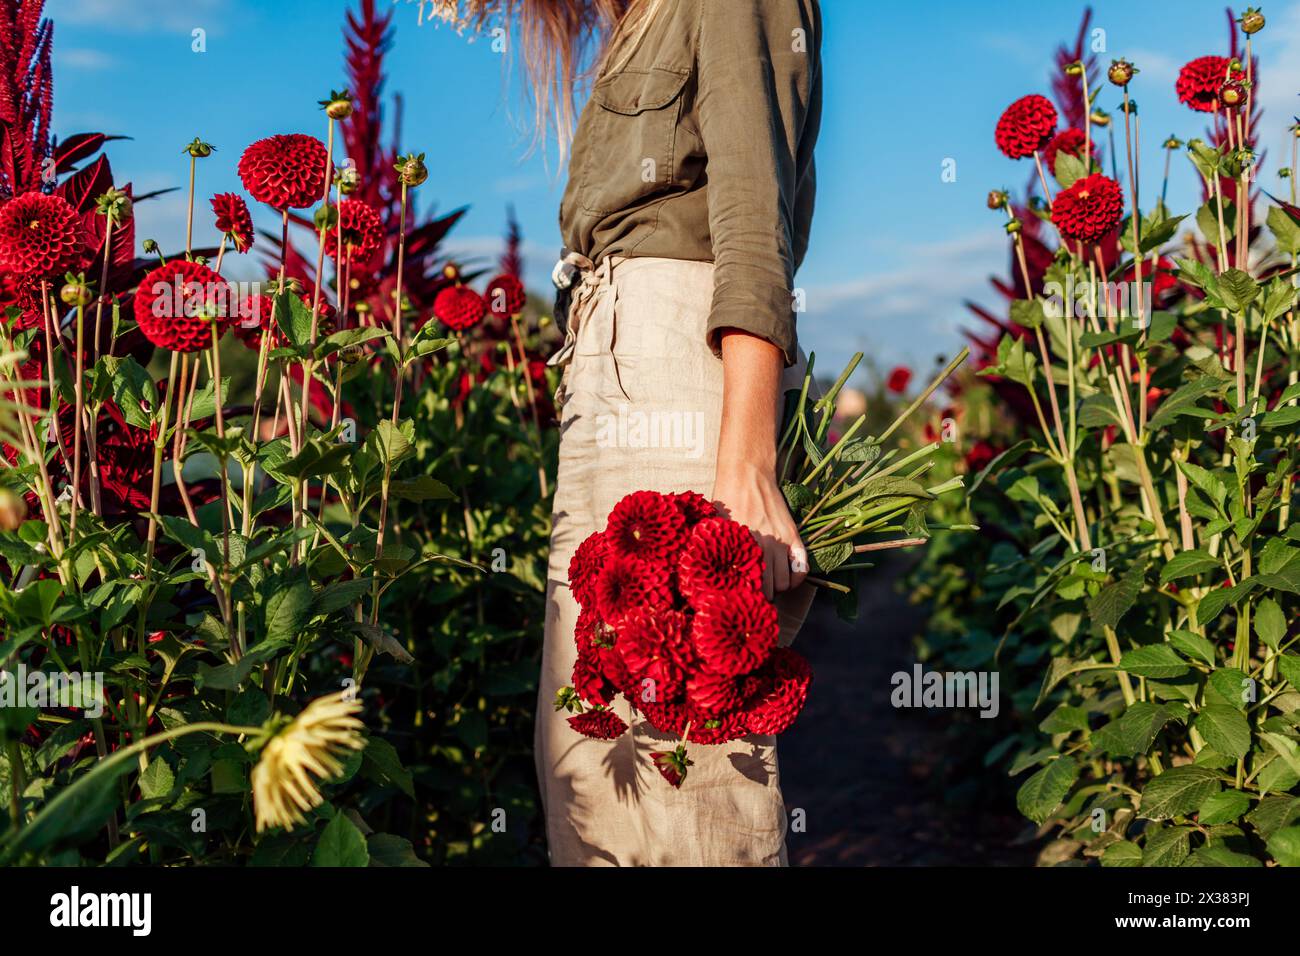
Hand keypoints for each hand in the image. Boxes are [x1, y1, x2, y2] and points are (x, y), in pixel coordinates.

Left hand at [712, 459, 807, 598]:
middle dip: (760, 595)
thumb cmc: (724, 499)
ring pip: (784, 583)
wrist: (746, 473)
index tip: (739, 597)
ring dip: (777, 586)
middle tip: (753, 591)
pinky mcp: (793, 535)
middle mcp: (762, 548)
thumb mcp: (713, 526)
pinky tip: (787, 576)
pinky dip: (796, 578)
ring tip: (768, 581)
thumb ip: (714, 550)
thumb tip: (706, 574)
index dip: (743, 597)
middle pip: (767, 591)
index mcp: (740, 549)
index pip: (746, 589)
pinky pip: (801, 568)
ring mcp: (780, 542)